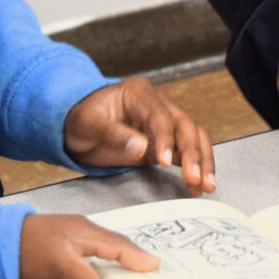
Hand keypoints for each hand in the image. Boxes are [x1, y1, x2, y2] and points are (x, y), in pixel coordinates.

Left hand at [63, 77, 216, 192]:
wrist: (72, 125)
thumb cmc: (78, 119)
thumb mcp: (87, 124)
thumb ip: (113, 134)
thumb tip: (141, 148)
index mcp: (139, 93)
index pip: (161, 116)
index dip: (166, 140)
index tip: (165, 163)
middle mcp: (157, 105)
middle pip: (185, 126)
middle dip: (193, 153)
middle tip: (193, 178)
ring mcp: (162, 124)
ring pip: (193, 138)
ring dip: (202, 161)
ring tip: (205, 185)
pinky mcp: (163, 142)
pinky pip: (186, 152)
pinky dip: (195, 167)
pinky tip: (198, 185)